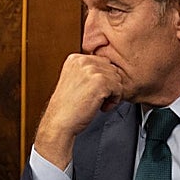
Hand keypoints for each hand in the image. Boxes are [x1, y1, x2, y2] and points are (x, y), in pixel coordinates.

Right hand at [33, 53, 122, 170]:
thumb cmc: (68, 106)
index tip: (95, 91)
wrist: (60, 120)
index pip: (102, 62)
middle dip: (109, 85)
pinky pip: (119, 88)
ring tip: (100, 103)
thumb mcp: (74, 80)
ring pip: (117, 78)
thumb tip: (110, 70)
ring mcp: (91, 70)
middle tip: (98, 98)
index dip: (102, 78)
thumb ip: (88, 71)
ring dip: (112, 93)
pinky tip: (102, 107)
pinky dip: (114, 100)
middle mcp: (82, 61)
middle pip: (111, 68)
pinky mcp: (100, 82)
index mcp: (75, 59)